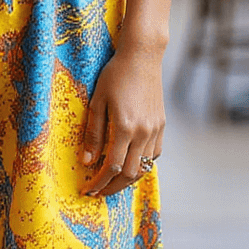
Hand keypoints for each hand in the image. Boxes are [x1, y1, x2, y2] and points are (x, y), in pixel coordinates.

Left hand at [80, 44, 164, 196]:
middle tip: (98, 191)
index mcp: (125, 127)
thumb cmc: (115, 75)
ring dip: (128, 178)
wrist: (142, 57)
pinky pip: (154, 154)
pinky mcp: (161, 125)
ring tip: (112, 181)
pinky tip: (130, 162)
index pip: (112, 167)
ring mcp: (155, 130)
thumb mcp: (97, 102)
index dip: (99, 182)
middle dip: (112, 187)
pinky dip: (142, 164)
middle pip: (130, 173)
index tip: (88, 189)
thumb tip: (87, 162)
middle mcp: (143, 132)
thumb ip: (93, 133)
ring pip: (144, 166)